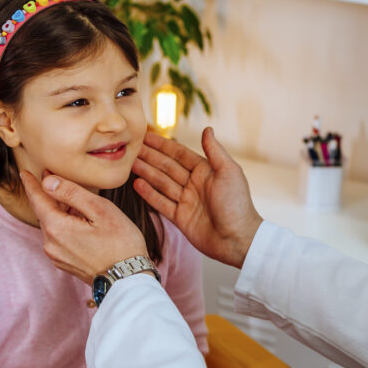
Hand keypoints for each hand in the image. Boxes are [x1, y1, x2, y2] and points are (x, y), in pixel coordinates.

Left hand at [20, 170, 148, 282]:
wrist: (129, 279)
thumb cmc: (121, 243)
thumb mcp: (100, 209)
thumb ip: (72, 193)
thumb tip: (47, 182)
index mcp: (56, 228)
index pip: (37, 199)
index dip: (31, 183)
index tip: (25, 172)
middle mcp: (50, 244)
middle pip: (45, 212)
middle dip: (50, 195)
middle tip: (54, 177)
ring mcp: (57, 256)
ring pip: (53, 225)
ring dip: (60, 211)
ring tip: (77, 202)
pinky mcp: (65, 263)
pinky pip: (59, 238)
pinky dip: (65, 225)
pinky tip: (81, 221)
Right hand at [132, 127, 262, 268]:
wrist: (237, 239)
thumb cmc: (237, 204)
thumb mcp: (229, 172)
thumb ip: (215, 151)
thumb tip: (207, 128)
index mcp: (206, 171)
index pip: (179, 154)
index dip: (162, 145)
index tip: (146, 136)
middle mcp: (194, 184)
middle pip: (167, 167)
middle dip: (150, 157)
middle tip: (131, 148)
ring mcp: (186, 201)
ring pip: (161, 183)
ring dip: (146, 172)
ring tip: (130, 163)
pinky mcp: (180, 218)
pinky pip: (161, 203)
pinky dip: (149, 194)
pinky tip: (137, 184)